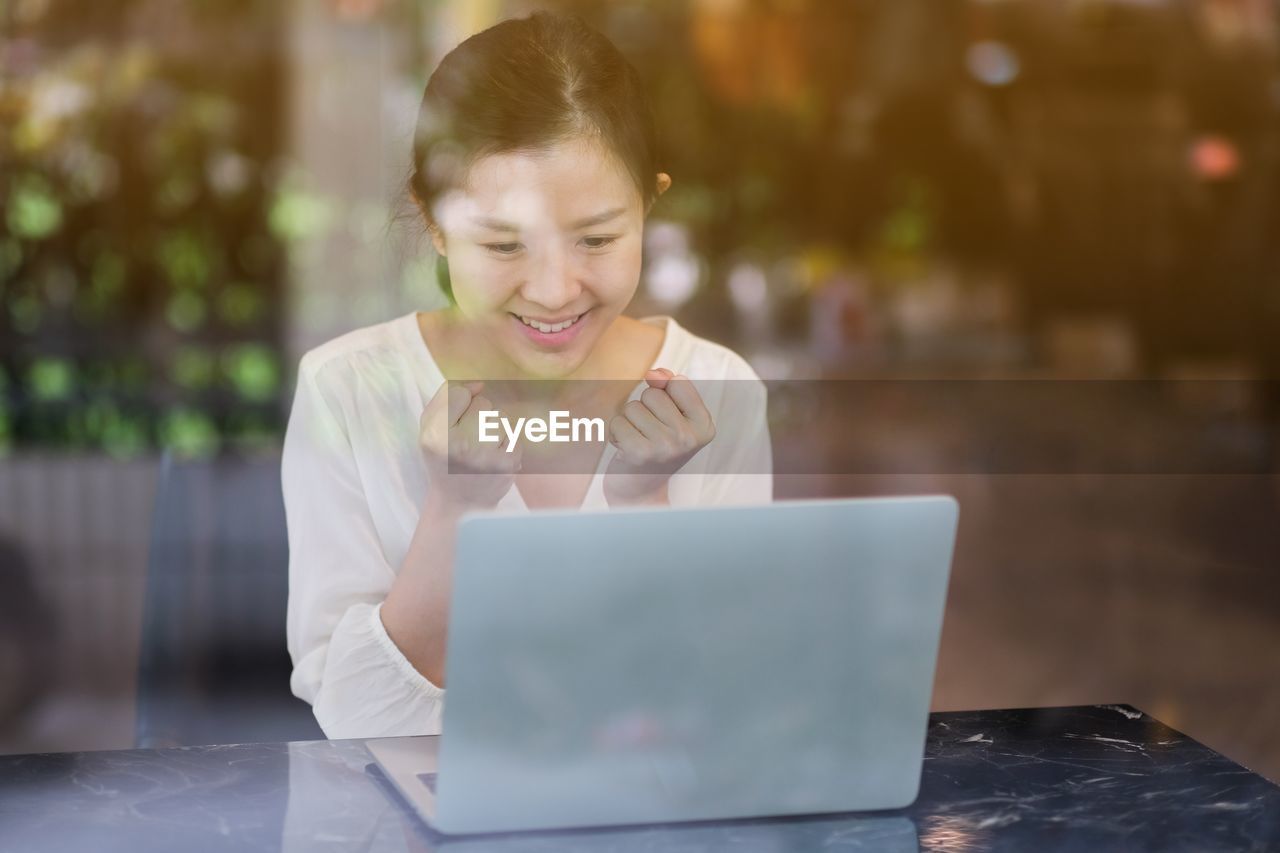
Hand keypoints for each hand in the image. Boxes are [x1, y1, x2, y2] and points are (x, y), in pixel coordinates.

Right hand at [419, 380, 520, 509]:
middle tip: (468, 439)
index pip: (459, 393)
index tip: (455, 423)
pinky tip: (494, 458)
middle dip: (478, 416)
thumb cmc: (443, 459)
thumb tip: (479, 384)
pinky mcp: (507, 465)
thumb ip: (445, 398)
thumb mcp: (428, 429)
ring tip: (481, 449)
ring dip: (494, 429)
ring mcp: (486, 456)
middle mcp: (460, 445)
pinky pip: (514, 434)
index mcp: (435, 435)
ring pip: (501, 417)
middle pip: (483, 403)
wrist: (459, 503)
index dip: (460, 405)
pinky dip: (507, 443)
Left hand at [603, 369, 714, 505]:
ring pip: (632, 407)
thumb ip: (668, 385)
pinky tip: (625, 449)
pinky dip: (616, 433)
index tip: (667, 419)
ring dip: (629, 422)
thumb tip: (653, 373)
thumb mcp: (672, 414)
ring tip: (639, 441)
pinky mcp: (640, 454)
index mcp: (705, 425)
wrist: (641, 491)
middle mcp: (689, 437)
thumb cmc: (657, 445)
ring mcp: (665, 446)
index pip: (678, 382)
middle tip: (651, 434)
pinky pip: (617, 422)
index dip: (665, 395)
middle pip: (652, 393)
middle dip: (645, 409)